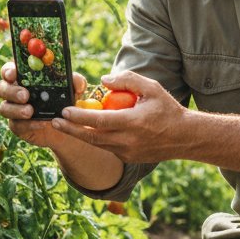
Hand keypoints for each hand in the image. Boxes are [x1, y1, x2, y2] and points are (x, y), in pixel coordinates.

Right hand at [0, 62, 87, 147]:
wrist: (65, 126)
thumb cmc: (64, 100)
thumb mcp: (72, 90)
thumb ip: (75, 82)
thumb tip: (76, 82)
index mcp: (23, 78)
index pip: (9, 70)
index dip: (8, 71)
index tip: (14, 74)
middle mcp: (14, 92)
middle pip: (1, 88)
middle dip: (11, 91)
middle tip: (25, 95)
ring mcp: (13, 110)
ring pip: (4, 108)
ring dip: (16, 109)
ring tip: (30, 111)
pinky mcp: (17, 126)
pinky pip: (17, 125)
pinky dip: (28, 124)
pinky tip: (41, 124)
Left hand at [52, 70, 185, 162]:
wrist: (185, 137)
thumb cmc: (168, 109)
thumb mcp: (151, 88)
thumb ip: (127, 80)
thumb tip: (103, 80)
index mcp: (132, 122)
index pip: (98, 120)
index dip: (78, 116)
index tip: (64, 110)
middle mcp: (127, 141)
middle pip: (90, 137)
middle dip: (70, 129)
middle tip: (55, 121)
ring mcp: (127, 152)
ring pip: (97, 144)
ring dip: (80, 135)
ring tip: (66, 125)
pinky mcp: (129, 158)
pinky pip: (108, 148)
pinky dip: (97, 139)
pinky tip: (89, 130)